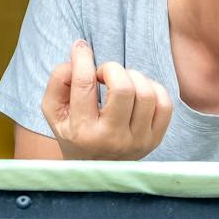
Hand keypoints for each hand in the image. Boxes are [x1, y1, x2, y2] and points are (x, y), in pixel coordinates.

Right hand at [40, 39, 172, 160]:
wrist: (94, 169)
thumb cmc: (73, 132)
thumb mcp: (54, 111)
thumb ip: (58, 80)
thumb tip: (79, 52)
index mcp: (82, 131)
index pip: (85, 84)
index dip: (83, 59)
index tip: (81, 49)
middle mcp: (111, 138)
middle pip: (123, 88)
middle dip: (113, 69)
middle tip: (104, 74)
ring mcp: (137, 140)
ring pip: (146, 93)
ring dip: (133, 76)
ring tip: (121, 82)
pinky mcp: (155, 139)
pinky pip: (164, 104)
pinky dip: (153, 88)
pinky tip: (138, 91)